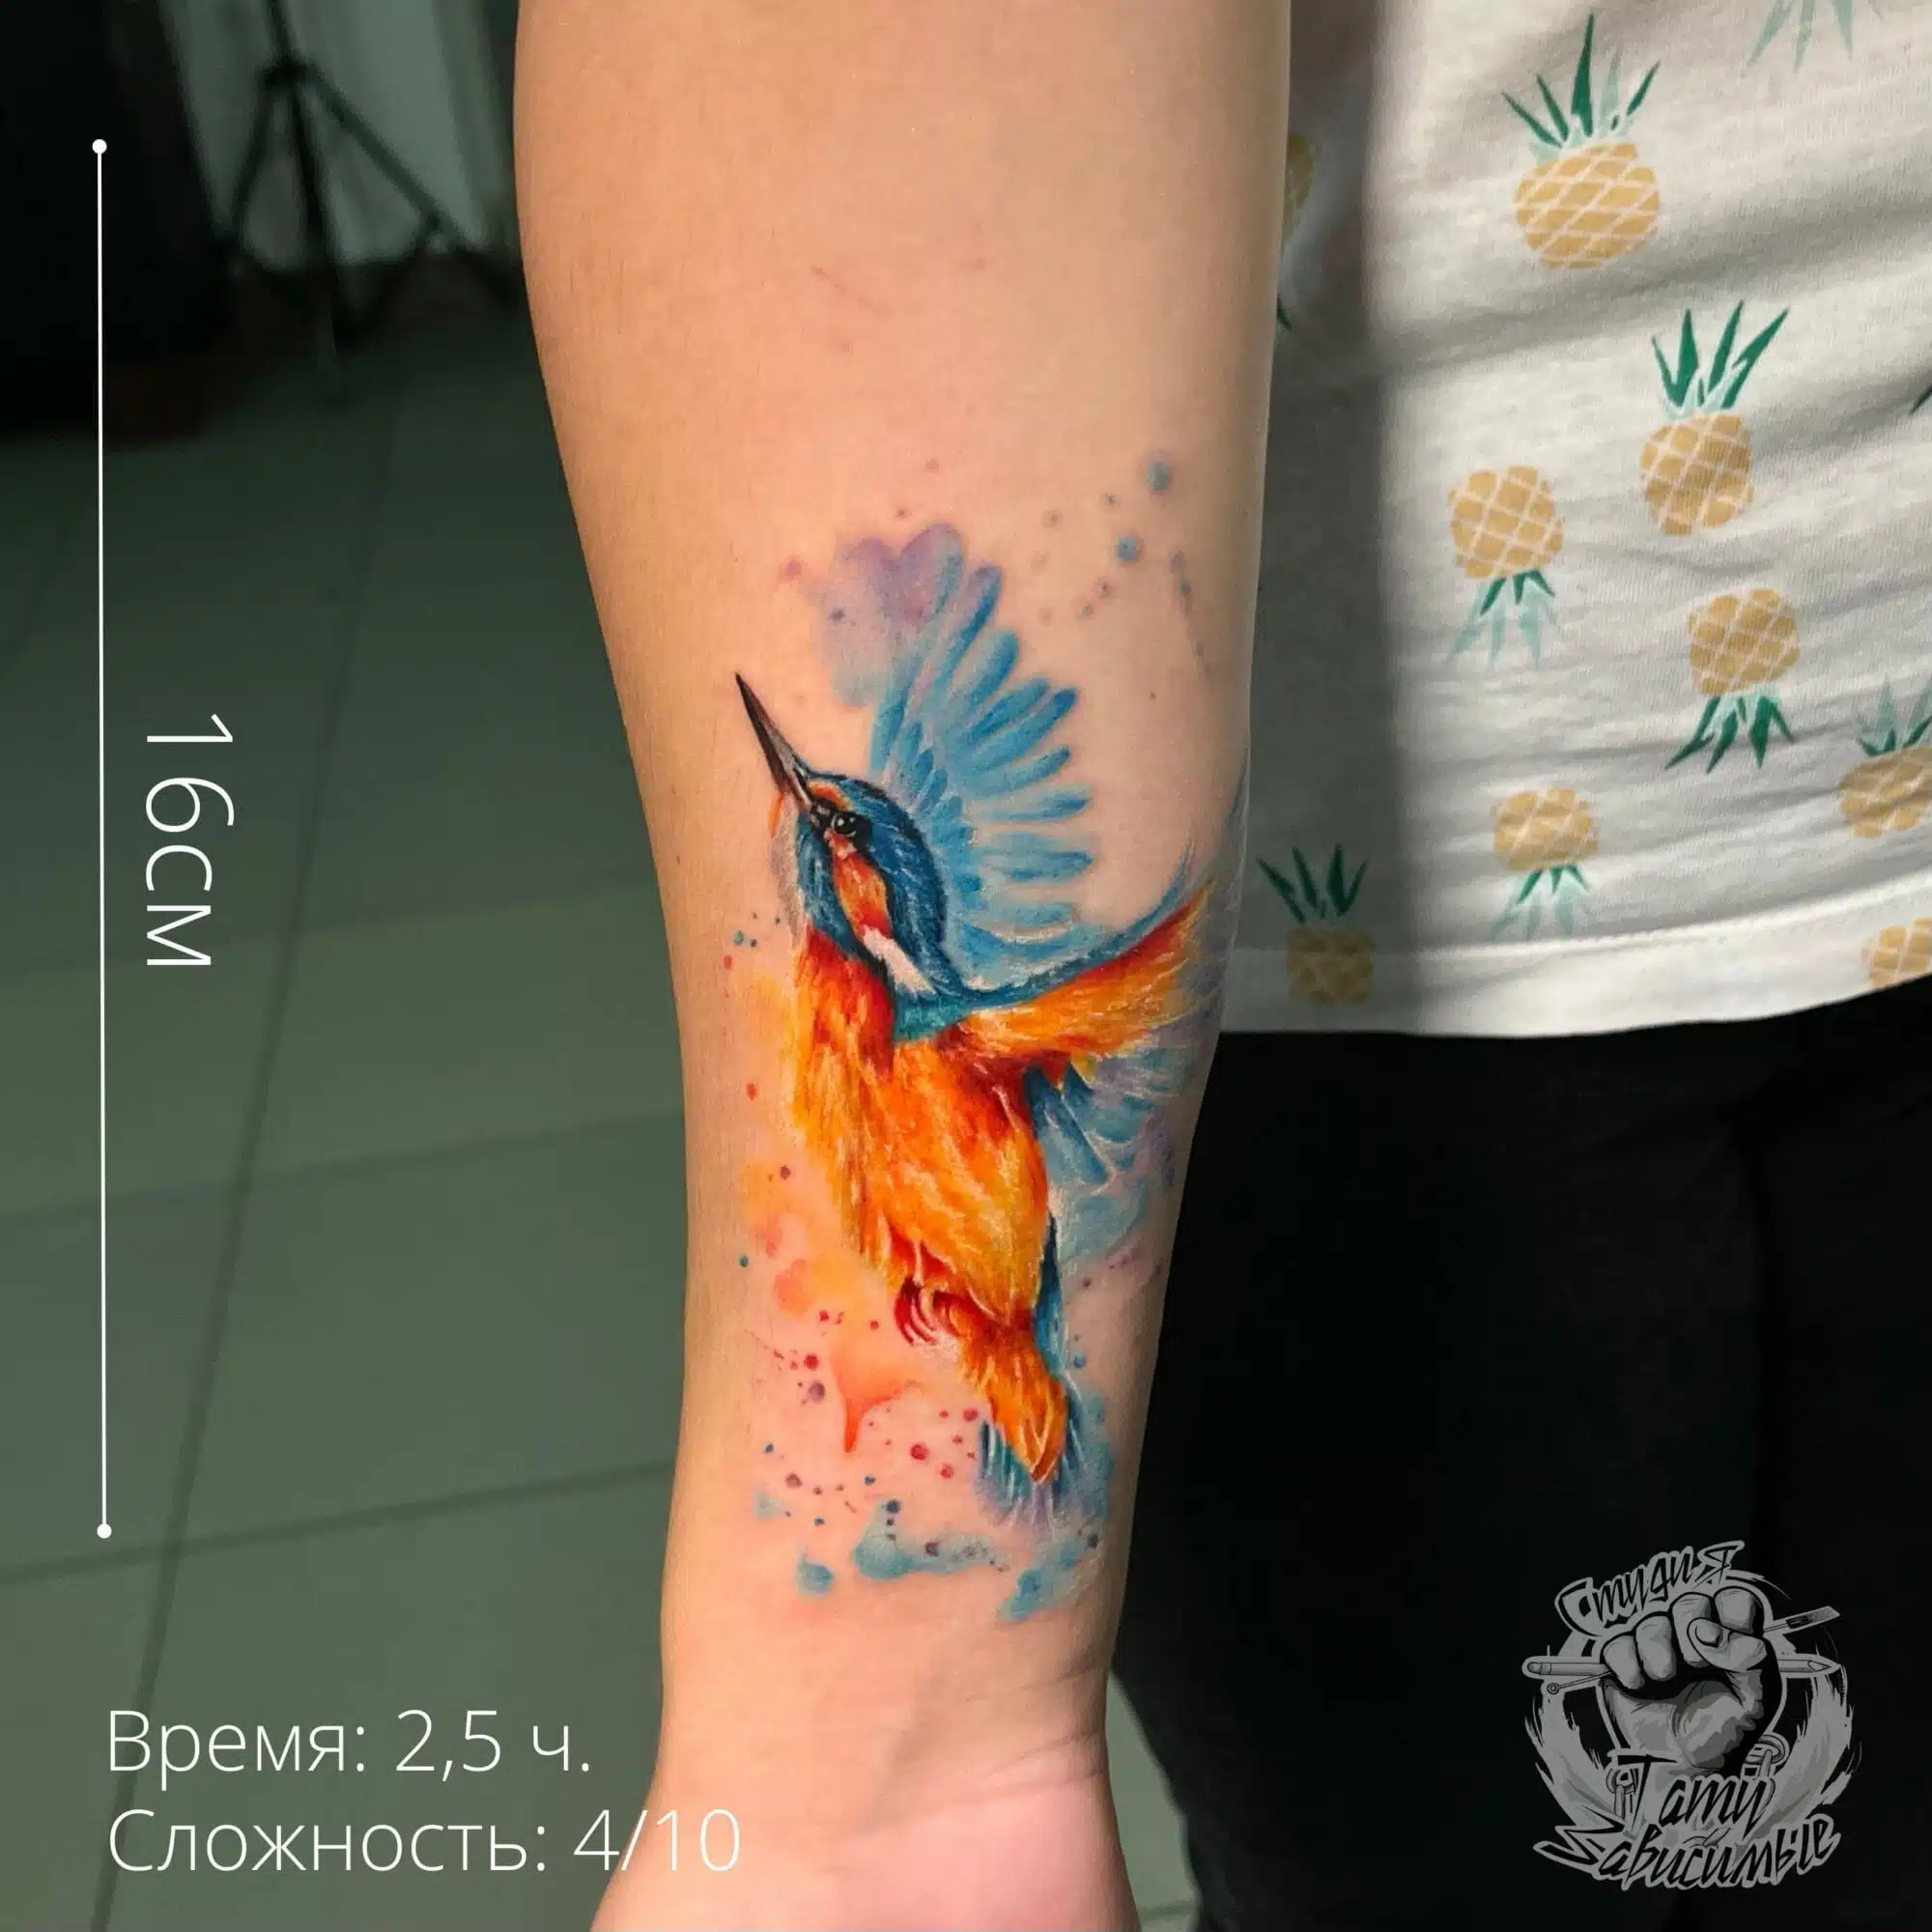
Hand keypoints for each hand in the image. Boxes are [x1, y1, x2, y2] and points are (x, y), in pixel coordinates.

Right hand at [1600, 1586, 1780, 1773]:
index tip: (1731, 1634)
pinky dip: (1626, 1661)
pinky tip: (1638, 1683)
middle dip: (1691, 1631)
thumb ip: (1749, 1663)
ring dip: (1657, 1648)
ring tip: (1663, 1678)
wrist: (1683, 1764)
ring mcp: (1655, 1644)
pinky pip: (1616, 1640)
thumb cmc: (1722, 1731)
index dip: (1732, 1611)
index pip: (1734, 1598)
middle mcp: (1693, 1634)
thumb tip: (1719, 1635)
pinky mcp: (1622, 1657)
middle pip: (1689, 1601)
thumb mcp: (1751, 1702)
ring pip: (1650, 1619)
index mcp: (1730, 1639)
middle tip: (1695, 1663)